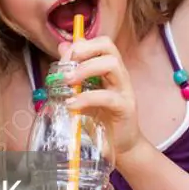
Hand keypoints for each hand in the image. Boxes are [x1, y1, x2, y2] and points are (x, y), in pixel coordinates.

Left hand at [61, 35, 141, 156]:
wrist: (121, 145)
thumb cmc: (102, 118)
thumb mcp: (85, 92)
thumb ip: (75, 71)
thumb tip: (63, 47)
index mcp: (111, 70)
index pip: (103, 43)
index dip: (82, 44)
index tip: (64, 58)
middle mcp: (120, 75)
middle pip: (109, 47)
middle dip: (85, 51)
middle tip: (66, 67)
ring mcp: (125, 90)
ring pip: (112, 64)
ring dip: (86, 69)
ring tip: (68, 82)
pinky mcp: (125, 108)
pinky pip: (107, 96)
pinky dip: (86, 98)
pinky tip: (72, 105)